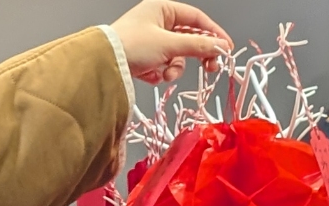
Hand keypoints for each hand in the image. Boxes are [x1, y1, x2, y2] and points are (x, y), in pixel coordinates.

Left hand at [112, 0, 232, 83]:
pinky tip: (150, 75)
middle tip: (209, 68)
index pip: (197, 19)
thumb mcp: (169, 45)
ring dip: (174, 68)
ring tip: (165, 73)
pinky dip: (159, 73)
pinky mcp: (141, 58)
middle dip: (196, 55)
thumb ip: (198, 46)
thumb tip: (220, 47)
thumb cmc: (131, 46)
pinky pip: (161, 66)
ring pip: (175, 56)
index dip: (213, 34)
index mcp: (162, 9)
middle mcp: (155, 22)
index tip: (226, 49)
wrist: (102, 66)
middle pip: (188, 39)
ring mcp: (148, 41)